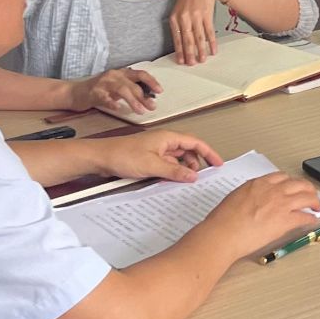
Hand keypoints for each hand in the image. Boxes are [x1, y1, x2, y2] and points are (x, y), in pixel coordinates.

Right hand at [76, 67, 161, 115]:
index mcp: (121, 73)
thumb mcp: (117, 87)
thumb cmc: (99, 90)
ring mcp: (103, 83)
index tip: (159, 91)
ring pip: (122, 90)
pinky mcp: (93, 92)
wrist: (75, 92)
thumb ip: (131, 90)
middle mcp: (114, 75)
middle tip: (152, 107)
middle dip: (144, 97)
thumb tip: (148, 98)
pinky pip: (104, 97)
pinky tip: (117, 108)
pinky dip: (112, 103)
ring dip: (132, 101)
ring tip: (140, 111)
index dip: (151, 81)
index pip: (140, 74)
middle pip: (133, 85)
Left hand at [97, 130, 222, 182]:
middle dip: (196, 162)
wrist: (101, 158)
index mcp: (168, 137)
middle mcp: (164, 141)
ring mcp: (156, 149)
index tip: (218, 163)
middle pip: (188, 150)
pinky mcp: (148, 157)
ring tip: (186, 181)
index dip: (209, 152)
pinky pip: (166, 164)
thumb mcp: (152, 165)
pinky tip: (170, 181)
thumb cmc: (123, 155)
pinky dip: (171, 172)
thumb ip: (175, 171)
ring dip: (183, 168)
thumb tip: (194, 175)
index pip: (195, 142)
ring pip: (177, 158)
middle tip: (203, 176)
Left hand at [169, 0, 234, 64]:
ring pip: (198, 37)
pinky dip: (212, 42)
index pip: (176, 38)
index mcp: (174, 18)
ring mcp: (196, 15)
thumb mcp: (179, 9)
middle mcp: (184, 17)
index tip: (181, 62)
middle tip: (192, 64)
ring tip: (203, 60)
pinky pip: (209, 31)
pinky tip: (213, 49)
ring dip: (201, 50)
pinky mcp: (207, 14)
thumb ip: (179, 24)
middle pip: (187, 39)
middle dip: (190, 54)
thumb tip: (181, 43)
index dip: (179, 51)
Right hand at [198, 173, 319, 260]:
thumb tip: (254, 199)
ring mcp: (281, 204)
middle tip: (310, 194)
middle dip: (308, 188)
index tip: (293, 186)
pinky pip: (304, 217)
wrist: (223, 234)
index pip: (282, 177)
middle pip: (299, 184)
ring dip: (314, 201)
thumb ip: (250, 194)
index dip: (291, 182)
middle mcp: (273, 190)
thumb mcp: (235, 197)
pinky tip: (311, 220)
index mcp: (259, 183)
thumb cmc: (223, 220)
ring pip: (307, 197)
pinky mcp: (285, 220)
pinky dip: (310, 219)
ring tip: (316, 206)